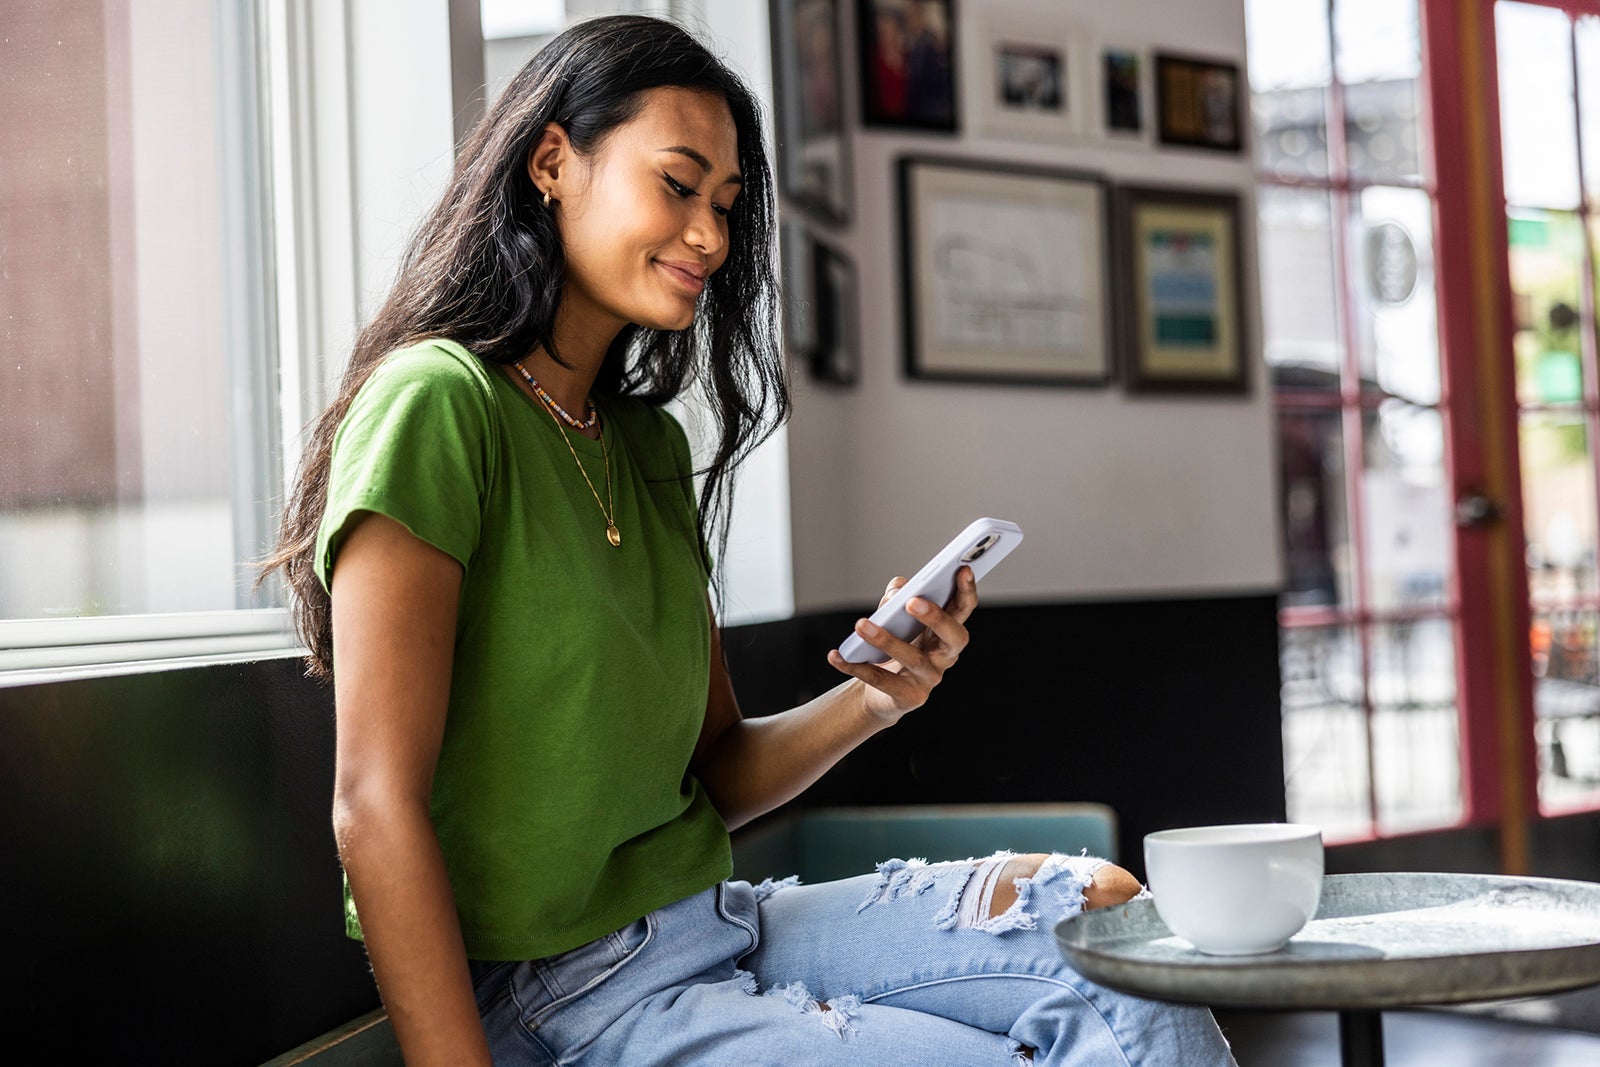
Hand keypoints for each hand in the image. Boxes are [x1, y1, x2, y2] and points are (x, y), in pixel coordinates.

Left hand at [826, 566, 977, 723]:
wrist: (882, 691)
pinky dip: (856, 667)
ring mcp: (930, 678)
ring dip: (886, 640)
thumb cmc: (896, 644)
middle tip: (911, 602)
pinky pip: (882, 681)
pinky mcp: (909, 698)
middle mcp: (946, 655)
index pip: (964, 608)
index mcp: (947, 630)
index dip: (967, 589)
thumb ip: (896, 596)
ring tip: (861, 624)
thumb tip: (897, 592)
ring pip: (914, 658)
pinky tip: (836, 656)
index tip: (962, 569)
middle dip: (935, 617)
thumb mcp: (895, 616)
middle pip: (954, 636)